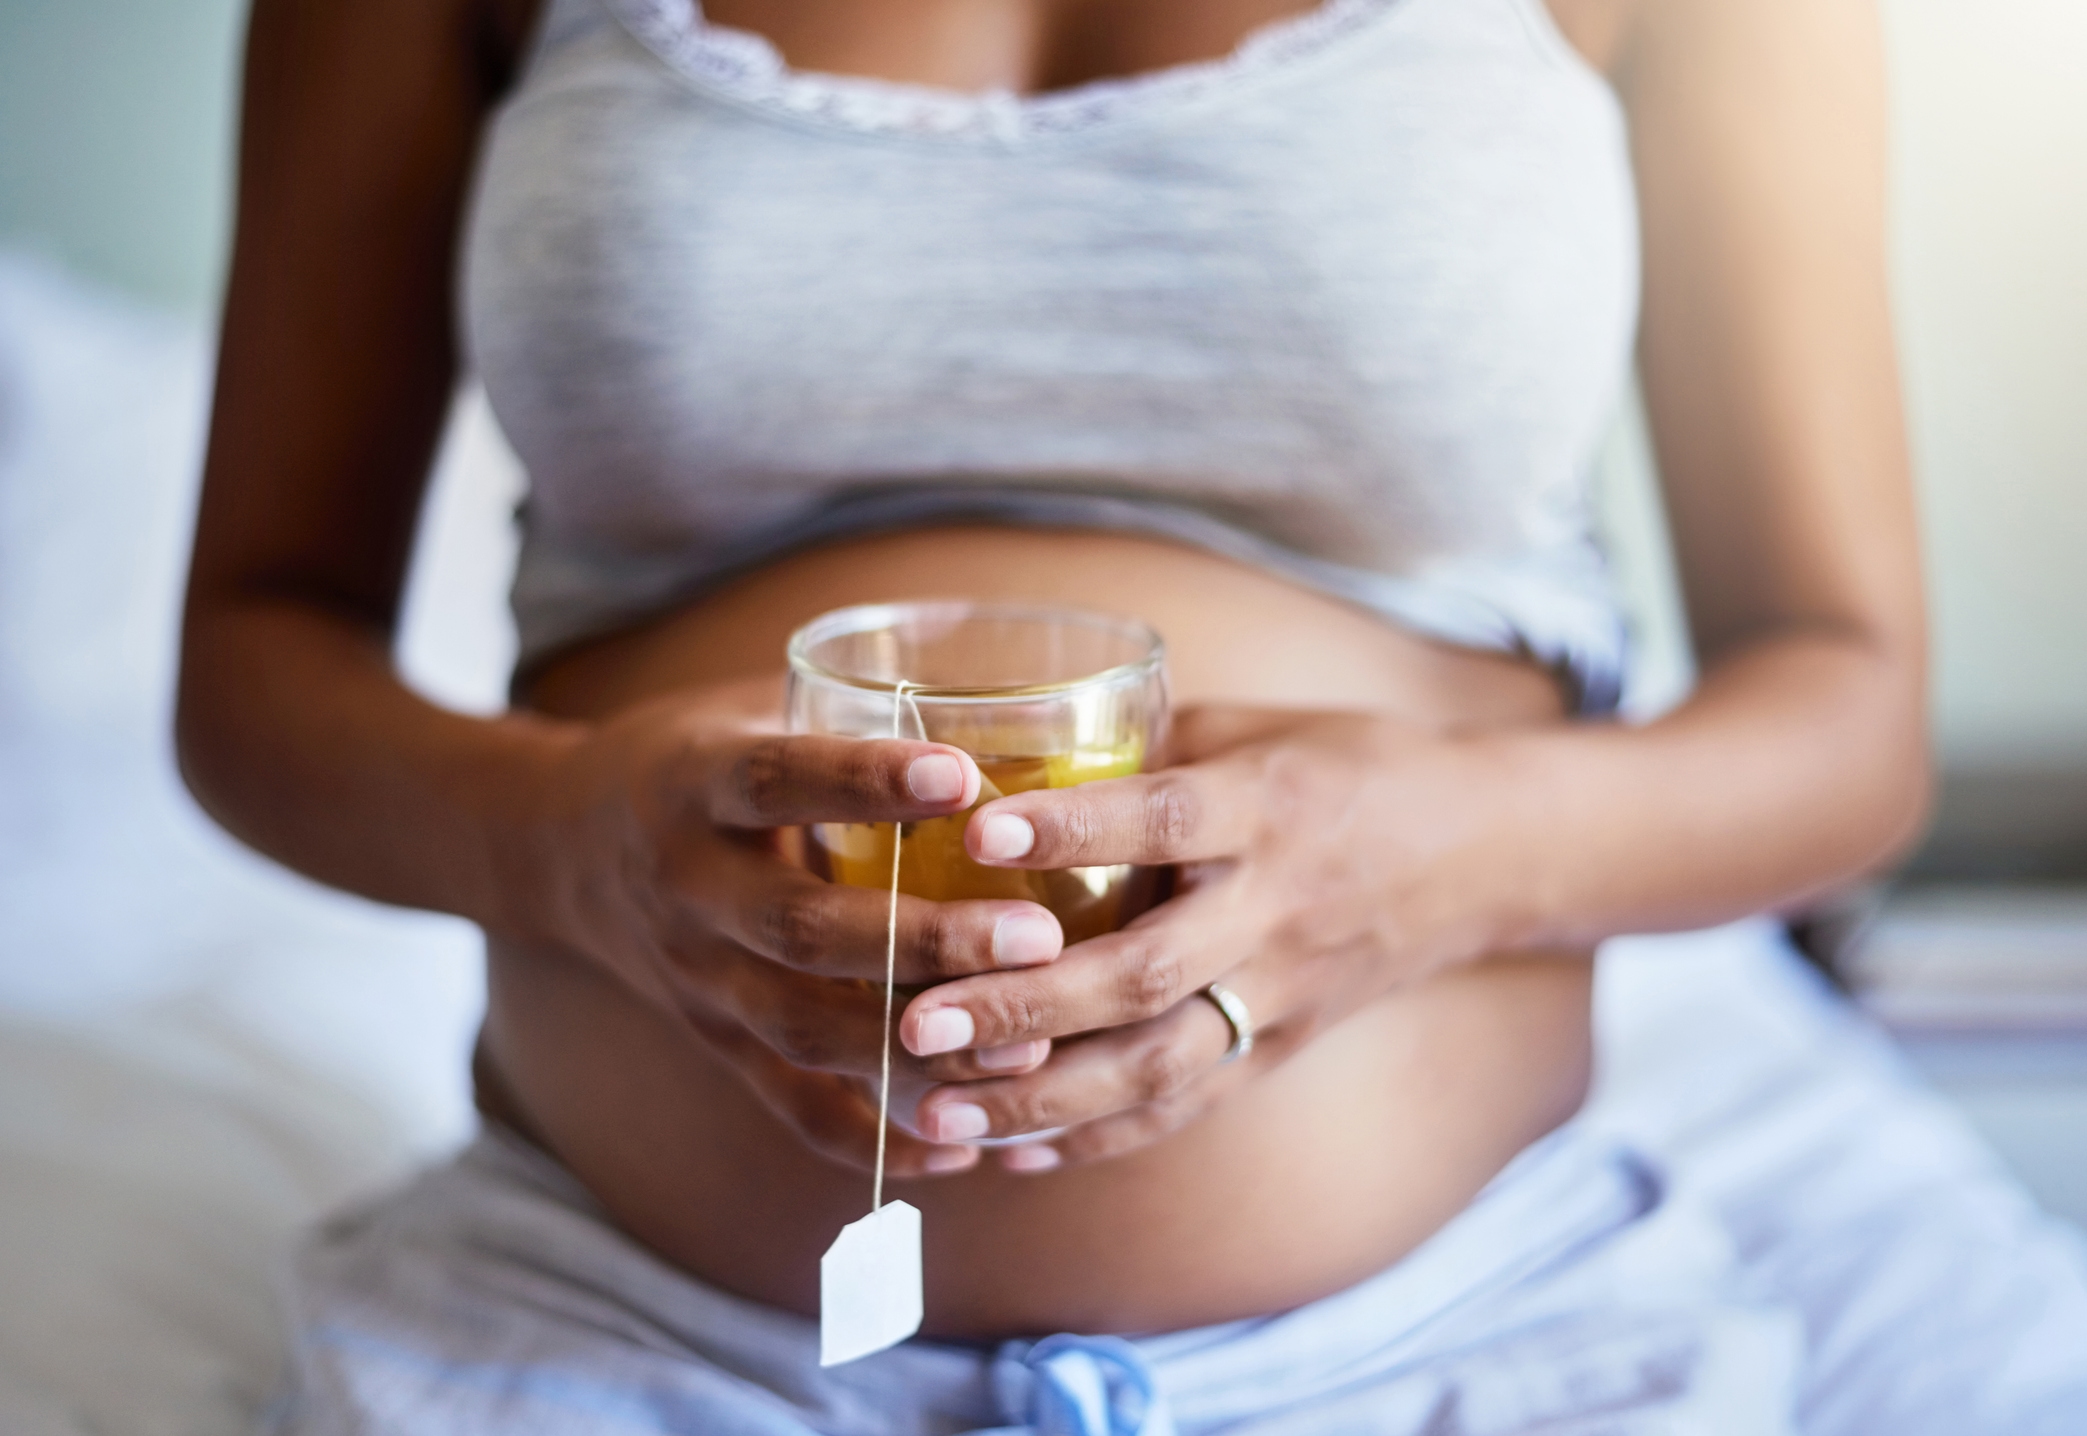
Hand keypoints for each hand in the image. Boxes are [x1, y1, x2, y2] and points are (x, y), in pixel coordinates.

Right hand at [513, 675, 1073, 1177]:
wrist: (556, 850)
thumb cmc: (694, 762)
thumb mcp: (745, 709)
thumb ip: (849, 708)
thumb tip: (1009, 690)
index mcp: (691, 786)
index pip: (775, 778)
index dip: (863, 781)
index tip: (962, 777)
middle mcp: (688, 888)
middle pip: (804, 927)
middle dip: (924, 941)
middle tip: (1038, 938)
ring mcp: (698, 978)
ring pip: (804, 1027)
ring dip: (918, 1048)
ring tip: (1028, 1049)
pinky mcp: (716, 1043)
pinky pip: (792, 1106)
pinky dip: (876, 1137)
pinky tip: (964, 1145)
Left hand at [898, 706, 1541, 1169]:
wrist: (1483, 854)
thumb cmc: (1349, 768)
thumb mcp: (1256, 729)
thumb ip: (1145, 744)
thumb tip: (1012, 741)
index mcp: (1268, 808)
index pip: (1163, 821)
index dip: (1072, 828)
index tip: (978, 834)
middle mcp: (1274, 910)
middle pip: (1145, 972)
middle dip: (1024, 1007)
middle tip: (916, 1021)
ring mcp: (1281, 992)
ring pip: (1158, 1064)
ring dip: (1041, 1098)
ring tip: (935, 1112)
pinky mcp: (1283, 1049)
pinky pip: (1185, 1106)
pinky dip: (1095, 1136)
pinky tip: (1009, 1151)